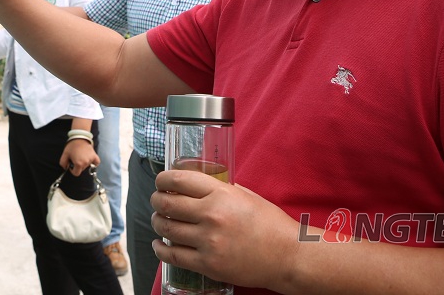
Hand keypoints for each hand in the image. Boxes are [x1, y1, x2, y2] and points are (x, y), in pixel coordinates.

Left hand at [59, 139, 100, 175]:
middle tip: (75, 158)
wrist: (79, 137)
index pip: (76, 173)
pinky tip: (89, 159)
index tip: (71, 164)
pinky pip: (96, 163)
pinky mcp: (95, 156)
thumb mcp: (64, 154)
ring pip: (87, 166)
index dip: (72, 170)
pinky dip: (93, 163)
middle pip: (81, 170)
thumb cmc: (72, 146)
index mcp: (79, 164)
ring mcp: (91, 160)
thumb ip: (63, 163)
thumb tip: (65, 168)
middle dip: (77, 166)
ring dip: (84, 163)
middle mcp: (86, 163)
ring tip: (81, 156)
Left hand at [150, 170, 295, 289]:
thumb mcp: (246, 196)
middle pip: (167, 203)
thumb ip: (222, 189)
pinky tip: (159, 244)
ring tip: (158, 220)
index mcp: (222, 194)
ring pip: (166, 228)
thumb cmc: (270, 224)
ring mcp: (208, 241)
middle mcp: (212, 215)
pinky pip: (173, 255)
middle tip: (156, 200)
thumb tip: (198, 185)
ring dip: (157, 222)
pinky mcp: (208, 264)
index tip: (160, 181)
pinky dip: (160, 249)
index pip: (180, 180)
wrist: (287, 256)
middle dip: (156, 199)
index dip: (163, 179)